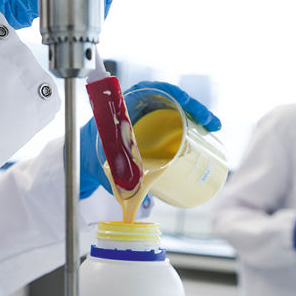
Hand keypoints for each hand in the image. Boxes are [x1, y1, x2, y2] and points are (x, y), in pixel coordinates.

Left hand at [78, 81, 219, 197]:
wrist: (81, 158)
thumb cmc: (90, 155)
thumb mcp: (106, 166)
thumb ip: (120, 182)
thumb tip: (140, 205)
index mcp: (122, 106)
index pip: (151, 90)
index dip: (173, 94)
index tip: (188, 104)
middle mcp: (137, 106)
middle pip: (170, 98)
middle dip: (195, 107)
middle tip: (211, 123)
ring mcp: (146, 116)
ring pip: (175, 109)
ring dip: (197, 115)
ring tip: (213, 129)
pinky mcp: (152, 127)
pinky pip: (173, 120)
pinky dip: (190, 125)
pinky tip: (205, 135)